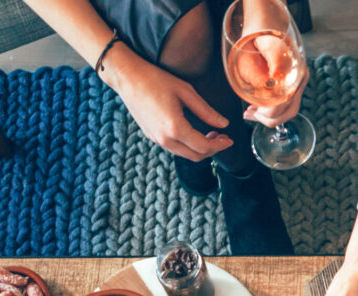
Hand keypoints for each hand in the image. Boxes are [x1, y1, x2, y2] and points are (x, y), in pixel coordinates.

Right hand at [105, 51, 232, 161]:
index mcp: (175, 128)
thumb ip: (206, 111)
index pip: (204, 147)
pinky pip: (174, 148)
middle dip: (212, 150)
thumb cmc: (156, 80)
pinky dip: (188, 145)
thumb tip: (224, 124)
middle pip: (195, 156)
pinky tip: (194, 133)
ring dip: (200, 149)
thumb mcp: (186, 92)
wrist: (127, 77)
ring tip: (210, 134)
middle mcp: (164, 138)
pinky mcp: (151, 136)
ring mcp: (156, 139)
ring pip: (184, 154)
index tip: (230, 139)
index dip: (220, 145)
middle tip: (222, 137)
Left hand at [242, 32, 305, 126]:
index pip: (286, 105)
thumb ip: (273, 63)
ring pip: (288, 110)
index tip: (252, 112)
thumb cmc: (263, 33)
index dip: (268, 114)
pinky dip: (273, 110)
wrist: (266, 23)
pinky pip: (286, 104)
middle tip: (250, 115)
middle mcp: (299, 79)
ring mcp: (296, 82)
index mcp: (296, 73)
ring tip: (252, 113)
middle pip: (289, 111)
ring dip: (270, 116)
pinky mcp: (290, 83)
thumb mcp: (266, 47)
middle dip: (268, 118)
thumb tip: (271, 82)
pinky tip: (258, 108)